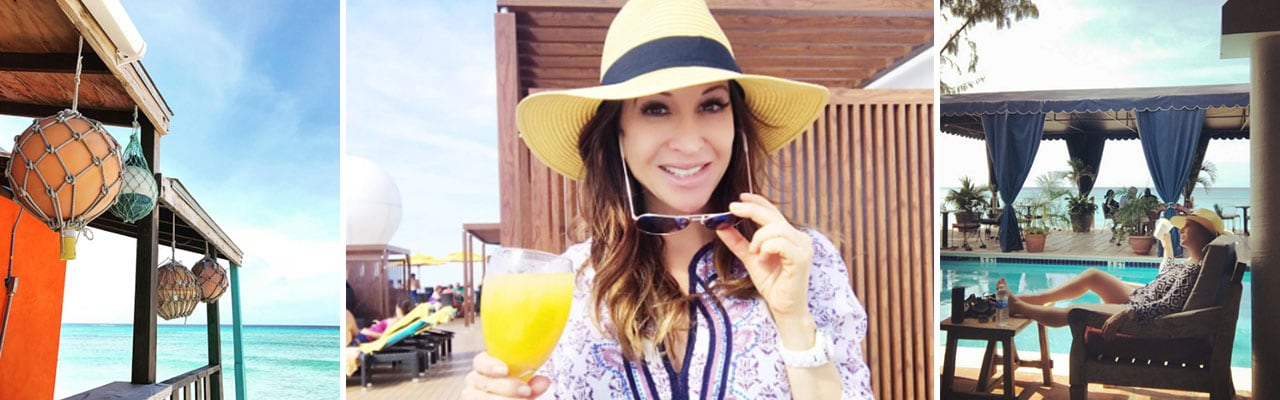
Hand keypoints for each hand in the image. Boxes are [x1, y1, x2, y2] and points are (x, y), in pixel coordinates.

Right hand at [462, 352, 550, 398]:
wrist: (510, 397)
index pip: (481, 362)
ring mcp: (473, 395)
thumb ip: (534, 385)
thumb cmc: (516, 390)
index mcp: (484, 367)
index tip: (505, 370)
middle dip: (506, 387)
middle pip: (483, 382)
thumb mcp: (525, 386)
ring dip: (503, 399)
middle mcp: (475, 381)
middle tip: (526, 391)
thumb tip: (544, 381)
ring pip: (483, 397)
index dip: (490, 365)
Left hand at [715, 193, 813, 318]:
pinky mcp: (801, 258)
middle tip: (733, 209)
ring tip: (754, 252)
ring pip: (776, 228)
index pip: (774, 212)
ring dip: (758, 238)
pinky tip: (763, 259)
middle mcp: (800, 238)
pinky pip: (780, 243)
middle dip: (751, 210)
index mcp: (790, 236)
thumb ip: (738, 242)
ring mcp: (803, 247)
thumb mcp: (750, 259)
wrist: (784, 308)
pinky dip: (766, 248)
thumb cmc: (773, 284)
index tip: (740, 198)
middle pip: (773, 215)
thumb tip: (721, 226)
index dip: (758, 201)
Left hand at [1100, 309, 1132, 340]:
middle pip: (1104, 332)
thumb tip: (1108, 327)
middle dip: (1105, 337)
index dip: (1103, 334)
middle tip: (1106, 340)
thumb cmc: (1118, 317)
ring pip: (1109, 334)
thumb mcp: (1111, 319)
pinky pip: (1113, 333)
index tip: (1104, 337)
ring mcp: (1112, 326)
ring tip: (1109, 340)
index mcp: (1106, 322)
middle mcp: (1108, 324)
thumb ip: (1109, 323)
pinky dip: (1112, 336)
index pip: (1102, 330)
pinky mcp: (1116, 327)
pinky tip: (1113, 338)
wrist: (1123, 314)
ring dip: (1109, 338)